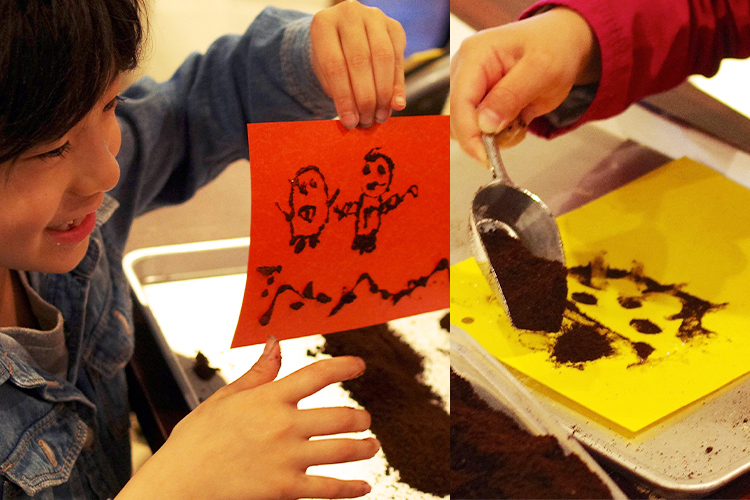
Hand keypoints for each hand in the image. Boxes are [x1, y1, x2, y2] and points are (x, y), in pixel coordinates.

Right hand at [118, 338, 378, 499]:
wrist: (176, 485)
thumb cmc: (194, 442)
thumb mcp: (223, 399)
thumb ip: (257, 373)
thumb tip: (275, 343)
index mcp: (268, 399)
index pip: (317, 374)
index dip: (344, 367)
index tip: (360, 366)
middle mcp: (283, 425)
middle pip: (340, 415)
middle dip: (361, 418)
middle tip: (366, 420)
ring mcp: (287, 458)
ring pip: (343, 449)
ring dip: (364, 448)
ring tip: (371, 447)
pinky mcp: (285, 489)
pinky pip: (329, 488)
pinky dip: (352, 488)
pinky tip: (364, 486)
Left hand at [310, 0, 406, 128]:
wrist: (344, 35)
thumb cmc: (332, 58)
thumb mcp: (325, 73)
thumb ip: (338, 91)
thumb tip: (355, 120)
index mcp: (323, 24)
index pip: (334, 65)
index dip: (344, 97)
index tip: (349, 121)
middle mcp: (349, 13)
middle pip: (359, 60)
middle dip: (365, 97)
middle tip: (366, 120)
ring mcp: (374, 16)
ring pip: (383, 58)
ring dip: (383, 92)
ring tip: (380, 116)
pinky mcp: (394, 26)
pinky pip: (398, 59)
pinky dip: (398, 85)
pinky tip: (396, 104)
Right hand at [450, 8, 600, 161]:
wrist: (562, 44)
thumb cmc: (554, 47)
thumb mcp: (541, 69)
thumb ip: (511, 96)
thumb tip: (485, 125)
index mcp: (475, 55)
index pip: (460, 102)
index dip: (470, 133)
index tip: (487, 157)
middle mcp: (465, 71)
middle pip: (459, 120)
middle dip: (487, 135)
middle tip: (517, 129)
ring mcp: (470, 88)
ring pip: (469, 129)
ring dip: (497, 135)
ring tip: (522, 117)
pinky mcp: (478, 103)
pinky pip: (480, 131)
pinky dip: (501, 134)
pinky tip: (517, 119)